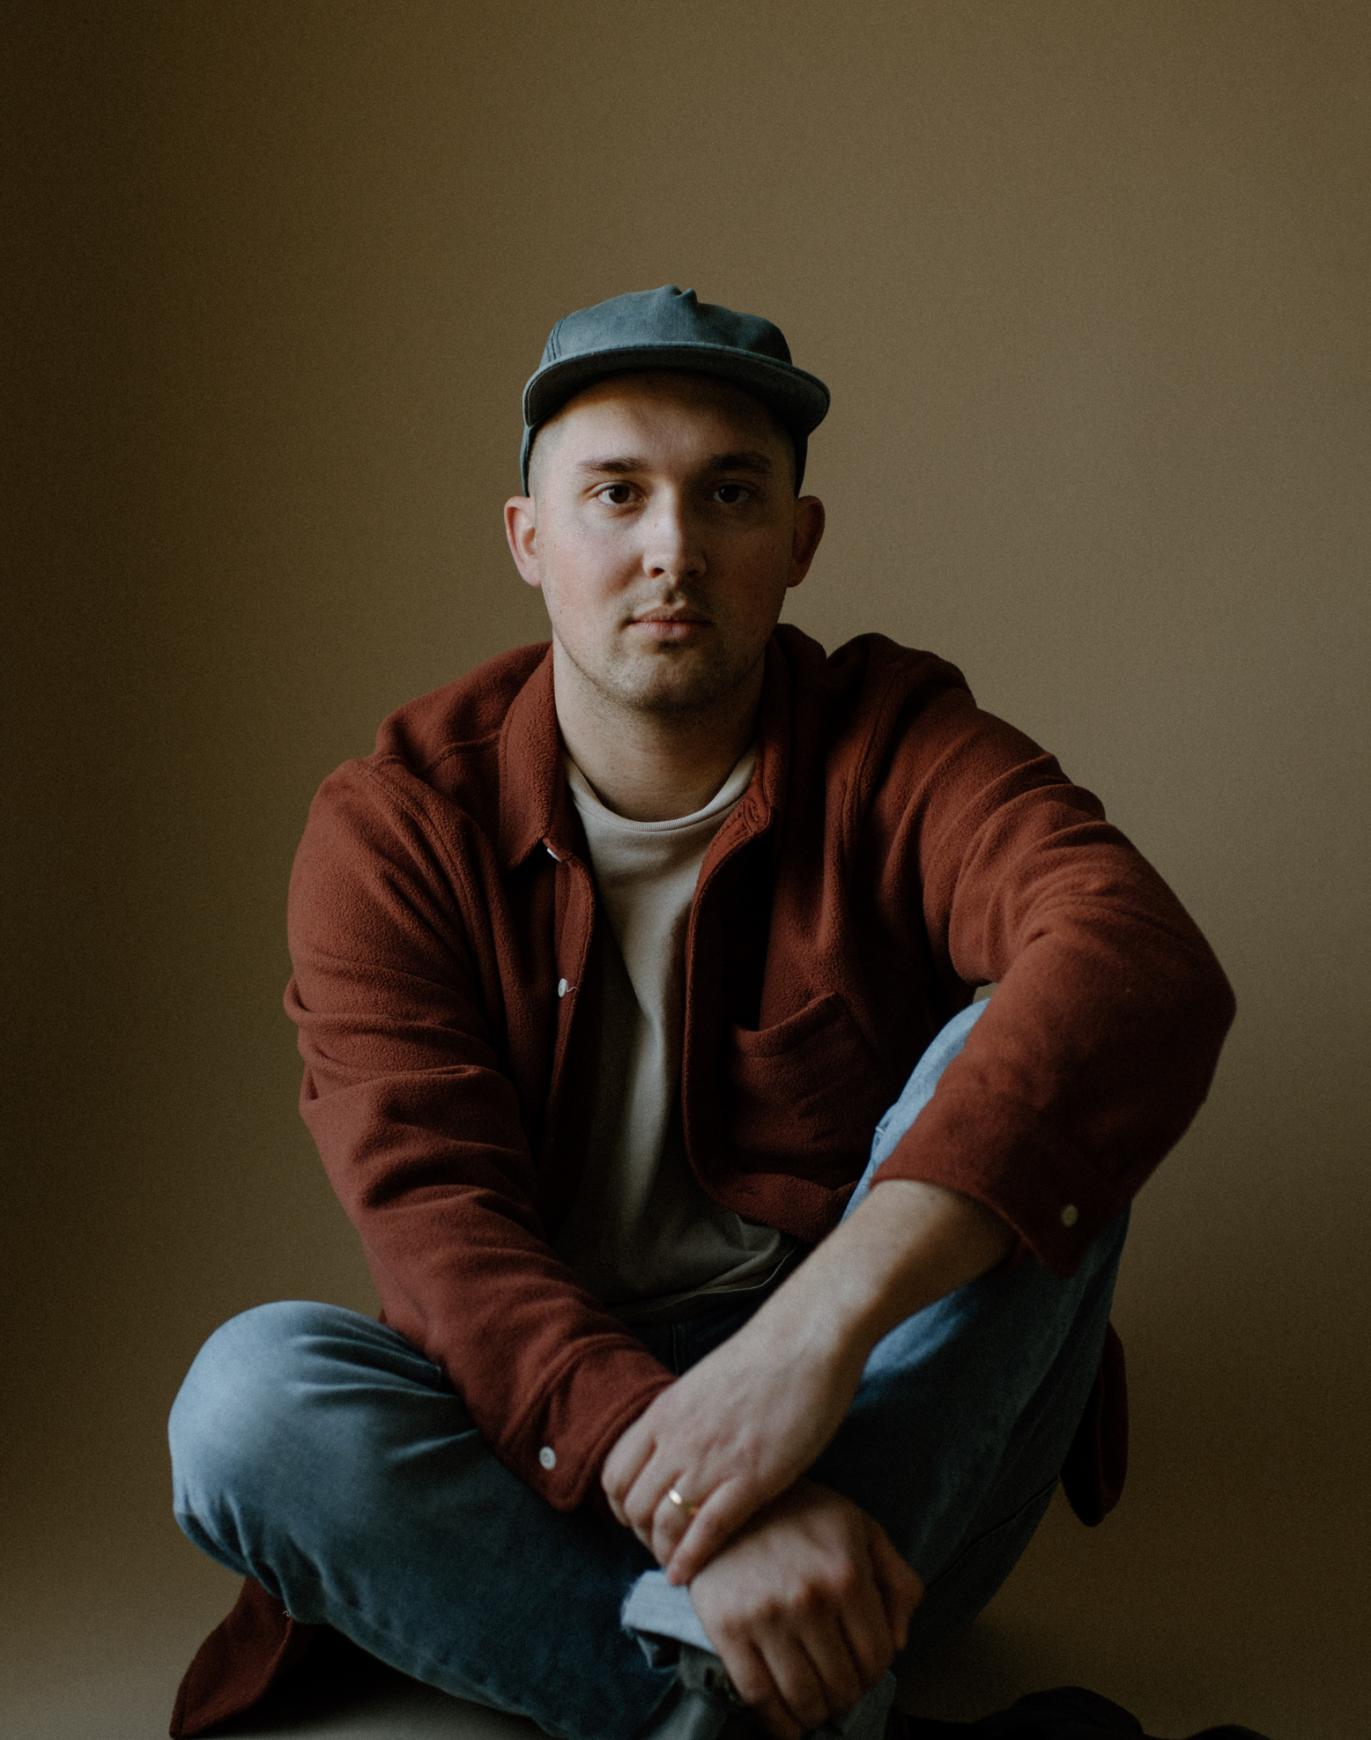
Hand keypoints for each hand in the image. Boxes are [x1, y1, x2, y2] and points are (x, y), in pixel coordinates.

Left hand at [601, 1305, 866, 1582]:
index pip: (615, 1474)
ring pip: (664, 1524)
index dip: (621, 1506)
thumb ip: (685, 1418)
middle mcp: (677, 1439)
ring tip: (675, 1566)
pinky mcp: (750, 1478)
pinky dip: (691, 1561)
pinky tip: (688, 1577)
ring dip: (664, 1553)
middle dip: (641, 1535)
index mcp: (664, 1413)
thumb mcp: (705, 1384)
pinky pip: (706, 1532)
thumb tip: (678, 1445)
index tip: (639, 1520)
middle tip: (661, 1547)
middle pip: (634, 1505)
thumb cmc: (764, 1358)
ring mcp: (711, 1460)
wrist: (806, 1340)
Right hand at [688, 1478, 922, 1739]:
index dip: (875, 1675)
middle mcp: (809, 1599)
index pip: (877, 1657)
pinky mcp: (727, 1629)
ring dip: (815, 1714)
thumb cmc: (802, 1514)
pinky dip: (777, 1723)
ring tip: (815, 1705)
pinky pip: (757, 1696)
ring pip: (804, 1697)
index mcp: (846, 1574)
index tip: (863, 1672)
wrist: (727, 1498)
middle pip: (842, 1684)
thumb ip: (898, 1580)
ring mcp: (766, 1616)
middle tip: (837, 1689)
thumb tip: (899, 1645)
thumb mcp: (861, 1528)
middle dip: (846, 1696)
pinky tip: (785, 1722)